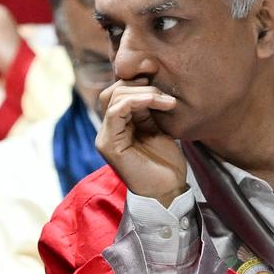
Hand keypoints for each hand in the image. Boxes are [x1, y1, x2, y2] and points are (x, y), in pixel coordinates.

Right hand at [96, 81, 188, 206]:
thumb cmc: (165, 163)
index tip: (162, 86)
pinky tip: (156, 102)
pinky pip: (116, 111)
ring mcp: (105, 138)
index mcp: (117, 126)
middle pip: (112, 91)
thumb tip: (146, 84)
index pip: (117, 93)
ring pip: (113, 98)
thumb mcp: (156, 128)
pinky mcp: (109, 145)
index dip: (137, 83)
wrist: (168, 190)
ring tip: (166, 101)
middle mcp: (107, 131)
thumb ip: (146, 110)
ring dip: (143, 93)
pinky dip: (137, 101)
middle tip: (164, 93)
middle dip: (139, 85)